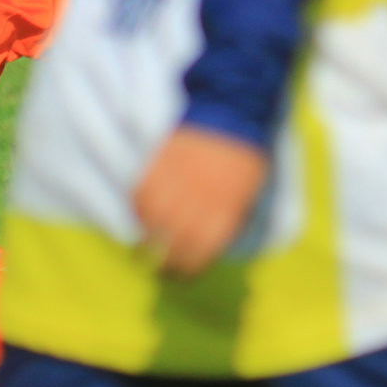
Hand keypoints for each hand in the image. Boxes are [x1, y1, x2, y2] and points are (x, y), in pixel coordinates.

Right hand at [132, 126, 269, 278]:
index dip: (188, 271)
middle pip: (172, 246)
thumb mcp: (248, 195)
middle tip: (163, 271)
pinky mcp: (157, 164)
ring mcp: (175, 183)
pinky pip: (139, 197)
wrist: (231, 110)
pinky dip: (138, 212)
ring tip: (147, 249)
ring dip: (147, 241)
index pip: (199, 255)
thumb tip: (208, 247)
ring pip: (150, 224)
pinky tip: (142, 218)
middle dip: (165, 264)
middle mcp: (197, 201)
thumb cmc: (245, 156)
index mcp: (225, 212)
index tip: (183, 276)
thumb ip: (229, 222)